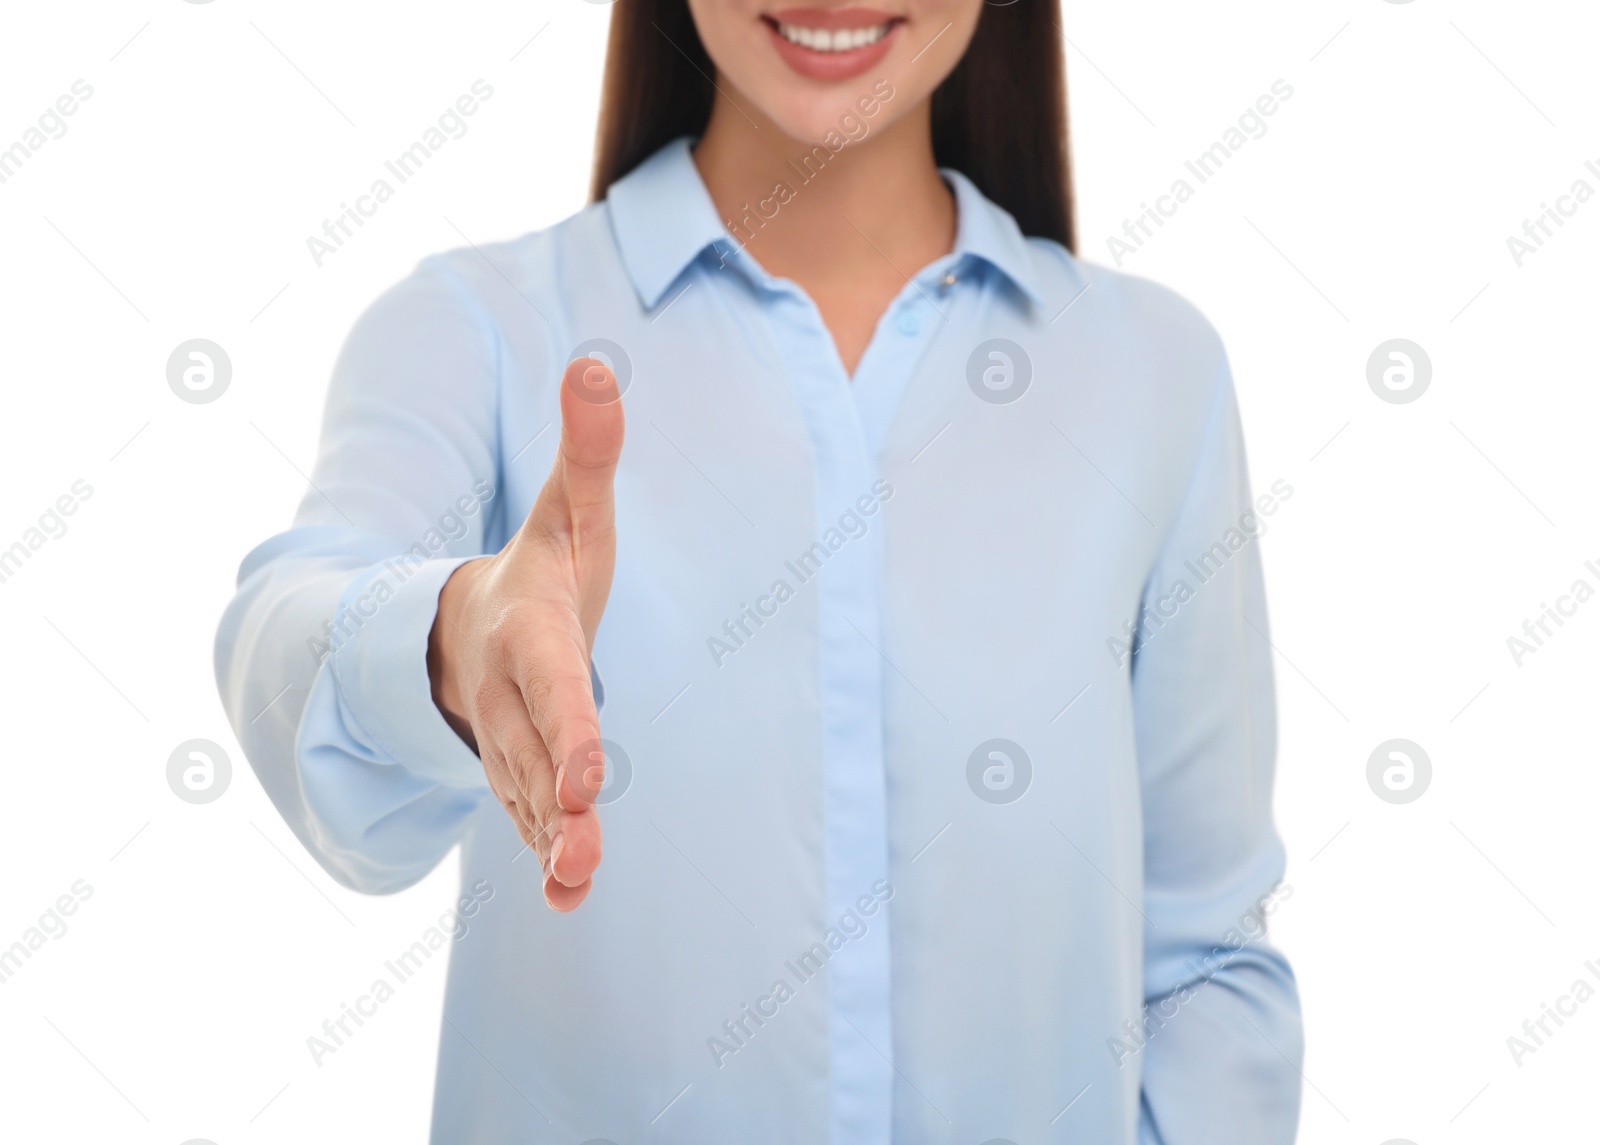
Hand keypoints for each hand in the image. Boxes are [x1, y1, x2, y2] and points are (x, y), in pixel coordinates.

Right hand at [427, 357, 623, 910]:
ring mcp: (508, 740)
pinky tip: (570, 900)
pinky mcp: (520, 775)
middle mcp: (511, 693)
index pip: (550, 681)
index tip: (583, 773)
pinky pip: (527, 819)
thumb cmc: (537, 568)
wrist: (464, 629)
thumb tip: (599, 362)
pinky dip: (546, 858)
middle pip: (530, 752)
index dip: (565, 725)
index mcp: (527, 631)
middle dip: (550, 800)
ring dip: (549, 844)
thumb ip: (588, 450)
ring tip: (574, 888)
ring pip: (525, 798)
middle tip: (577, 844)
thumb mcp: (567, 510)